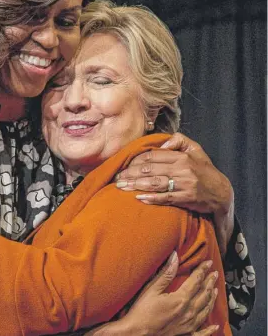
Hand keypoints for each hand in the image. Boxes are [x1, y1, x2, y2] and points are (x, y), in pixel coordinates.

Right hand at [87, 252, 219, 335]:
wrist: (137, 333)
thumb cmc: (142, 311)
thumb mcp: (152, 289)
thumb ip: (166, 273)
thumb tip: (175, 257)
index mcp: (181, 299)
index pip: (196, 281)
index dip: (202, 270)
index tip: (208, 262)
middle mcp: (189, 311)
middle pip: (204, 294)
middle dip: (210, 282)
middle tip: (215, 273)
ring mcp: (189, 324)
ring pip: (206, 310)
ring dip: (212, 298)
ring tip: (215, 290)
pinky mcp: (186, 333)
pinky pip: (202, 332)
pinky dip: (210, 329)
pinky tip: (215, 326)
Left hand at [115, 133, 232, 214]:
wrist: (221, 192)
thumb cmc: (204, 170)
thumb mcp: (195, 150)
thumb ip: (178, 141)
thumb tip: (160, 145)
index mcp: (181, 156)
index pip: (152, 155)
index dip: (135, 160)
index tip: (123, 164)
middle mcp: (182, 169)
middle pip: (149, 169)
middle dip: (130, 173)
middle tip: (116, 177)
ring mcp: (184, 184)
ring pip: (155, 183)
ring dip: (135, 185)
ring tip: (121, 187)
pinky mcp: (186, 198)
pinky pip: (165, 198)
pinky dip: (151, 198)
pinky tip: (138, 197)